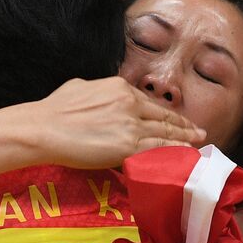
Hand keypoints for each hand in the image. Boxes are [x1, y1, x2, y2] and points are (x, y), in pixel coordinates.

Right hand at [30, 76, 205, 167]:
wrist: (43, 128)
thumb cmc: (54, 110)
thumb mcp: (80, 87)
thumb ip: (99, 91)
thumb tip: (102, 95)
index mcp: (119, 87)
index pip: (149, 103)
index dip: (166, 113)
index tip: (176, 119)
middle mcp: (130, 103)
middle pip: (162, 117)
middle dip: (183, 125)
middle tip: (199, 131)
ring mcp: (130, 124)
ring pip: (164, 133)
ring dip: (183, 139)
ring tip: (197, 143)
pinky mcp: (127, 145)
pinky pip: (157, 150)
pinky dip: (173, 152)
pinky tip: (184, 155)